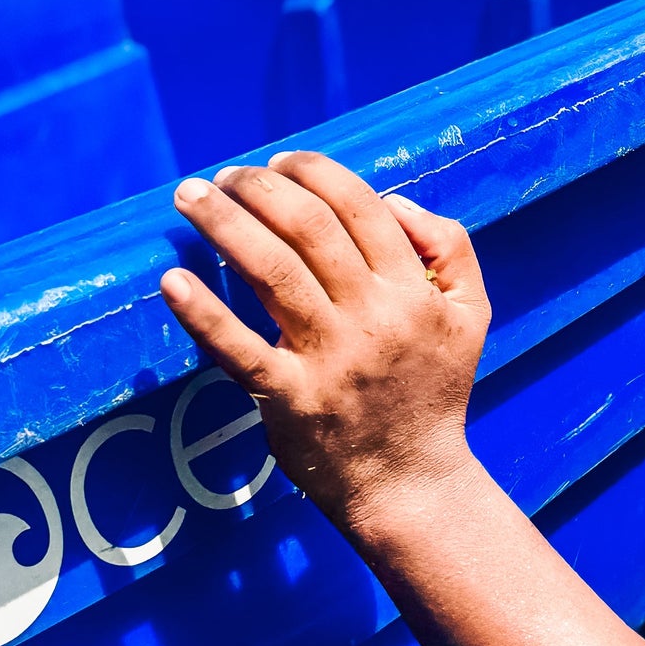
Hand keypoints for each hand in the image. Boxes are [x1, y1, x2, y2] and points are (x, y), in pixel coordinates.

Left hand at [161, 150, 486, 553]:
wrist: (412, 484)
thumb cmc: (434, 392)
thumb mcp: (471, 314)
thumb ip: (451, 248)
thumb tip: (393, 202)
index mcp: (412, 290)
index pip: (359, 208)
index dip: (313, 172)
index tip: (279, 162)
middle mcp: (371, 317)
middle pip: (308, 229)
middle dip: (260, 187)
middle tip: (228, 174)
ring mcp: (328, 358)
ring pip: (271, 272)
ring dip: (224, 224)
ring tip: (191, 195)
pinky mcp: (289, 398)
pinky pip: (238, 348)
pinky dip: (202, 312)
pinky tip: (173, 280)